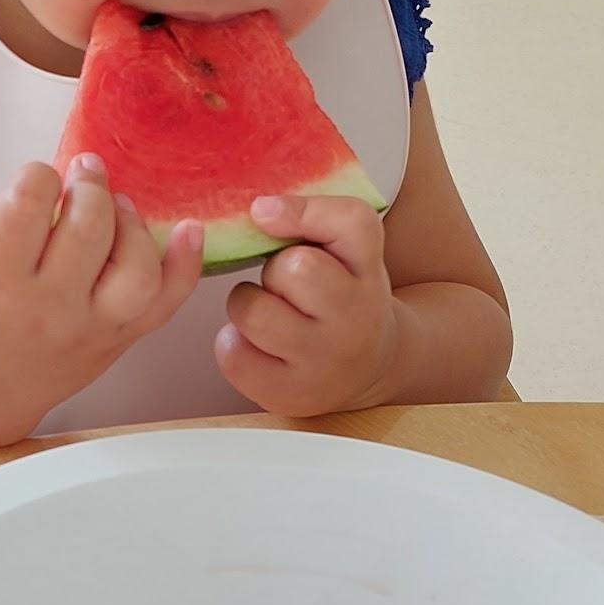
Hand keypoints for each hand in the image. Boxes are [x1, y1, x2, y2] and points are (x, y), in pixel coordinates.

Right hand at [0, 157, 203, 444]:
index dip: (39, 176)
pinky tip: (190, 230)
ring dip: (131, 221)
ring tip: (116, 206)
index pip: (29, 200)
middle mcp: (47, 306)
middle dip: (90, 184)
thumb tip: (66, 174)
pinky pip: (165, 303)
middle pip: (88, 226)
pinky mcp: (120, 339)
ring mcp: (90, 327)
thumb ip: (11, 212)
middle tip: (85, 175)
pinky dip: (186, 264)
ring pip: (136, 266)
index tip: (41, 181)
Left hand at [216, 194, 400, 418]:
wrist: (368, 369)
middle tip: (284, 286)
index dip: (303, 211)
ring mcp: (325, 360)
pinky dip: (233, 344)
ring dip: (246, 304)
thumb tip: (258, 210)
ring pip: (254, 311)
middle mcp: (356, 317)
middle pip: (293, 268)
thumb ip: (314, 221)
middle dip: (274, 270)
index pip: (352, 223)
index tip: (262, 212)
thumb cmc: (342, 297)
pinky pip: (234, 353)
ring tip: (267, 313)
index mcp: (369, 270)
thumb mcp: (347, 253)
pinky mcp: (292, 394)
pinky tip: (258, 346)